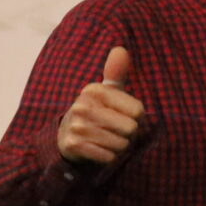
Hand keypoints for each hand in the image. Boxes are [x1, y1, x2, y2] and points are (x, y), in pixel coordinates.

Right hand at [57, 46, 144, 165]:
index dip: (137, 118)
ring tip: (106, 138)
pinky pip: (108, 156)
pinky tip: (98, 149)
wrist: (67, 135)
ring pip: (121, 144)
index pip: (138, 111)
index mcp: (95, 90)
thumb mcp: (107, 92)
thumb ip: (115, 73)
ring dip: (118, 146)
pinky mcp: (73, 145)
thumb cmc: (97, 111)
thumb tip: (120, 49)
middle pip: (131, 128)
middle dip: (128, 134)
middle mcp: (82, 105)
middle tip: (115, 130)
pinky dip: (109, 157)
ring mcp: (76, 125)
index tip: (123, 115)